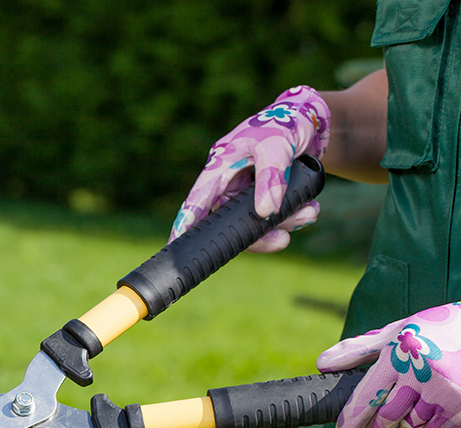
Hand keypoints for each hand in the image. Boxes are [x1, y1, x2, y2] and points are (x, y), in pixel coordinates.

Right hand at [169, 86, 330, 252]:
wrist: (312, 121)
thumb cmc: (285, 122)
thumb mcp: (277, 144)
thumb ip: (271, 176)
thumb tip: (265, 211)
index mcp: (220, 166)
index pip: (197, 199)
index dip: (186, 222)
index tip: (175, 245)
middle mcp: (230, 183)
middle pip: (231, 221)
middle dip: (259, 232)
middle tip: (283, 239)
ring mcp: (248, 192)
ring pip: (256, 223)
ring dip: (284, 223)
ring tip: (310, 212)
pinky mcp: (267, 197)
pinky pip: (274, 219)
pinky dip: (294, 218)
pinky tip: (310, 208)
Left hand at [317, 303, 460, 427]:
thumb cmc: (437, 330)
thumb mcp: (399, 331)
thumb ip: (359, 349)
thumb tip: (322, 363)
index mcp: (400, 354)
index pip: (366, 398)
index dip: (349, 424)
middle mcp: (421, 373)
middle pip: (387, 418)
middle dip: (380, 424)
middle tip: (381, 420)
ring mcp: (446, 392)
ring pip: (413, 425)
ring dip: (409, 420)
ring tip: (419, 399)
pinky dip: (434, 422)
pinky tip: (440, 402)